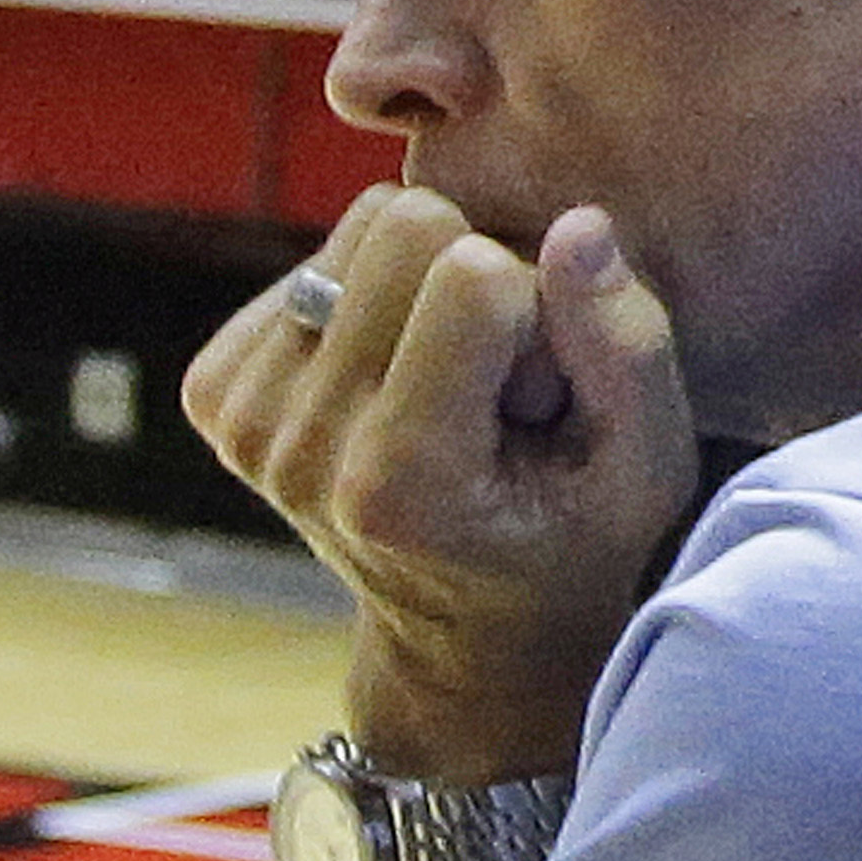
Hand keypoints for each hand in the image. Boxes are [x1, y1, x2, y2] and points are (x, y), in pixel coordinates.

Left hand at [188, 185, 703, 778]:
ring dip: (424, 282)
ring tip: (452, 379)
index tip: (542, 396)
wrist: (470, 637)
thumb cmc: (574, 541)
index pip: (475, 274)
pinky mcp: (214, 399)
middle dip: (478, 275)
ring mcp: (248, 426)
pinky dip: (369, 300)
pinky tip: (396, 380)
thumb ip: (626, 346)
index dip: (538, 310)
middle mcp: (302, 453)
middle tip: (498, 383)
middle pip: (407, 223)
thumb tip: (578, 225)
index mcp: (403, 482)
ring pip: (361, 226)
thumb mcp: (646, 466)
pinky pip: (310, 261)